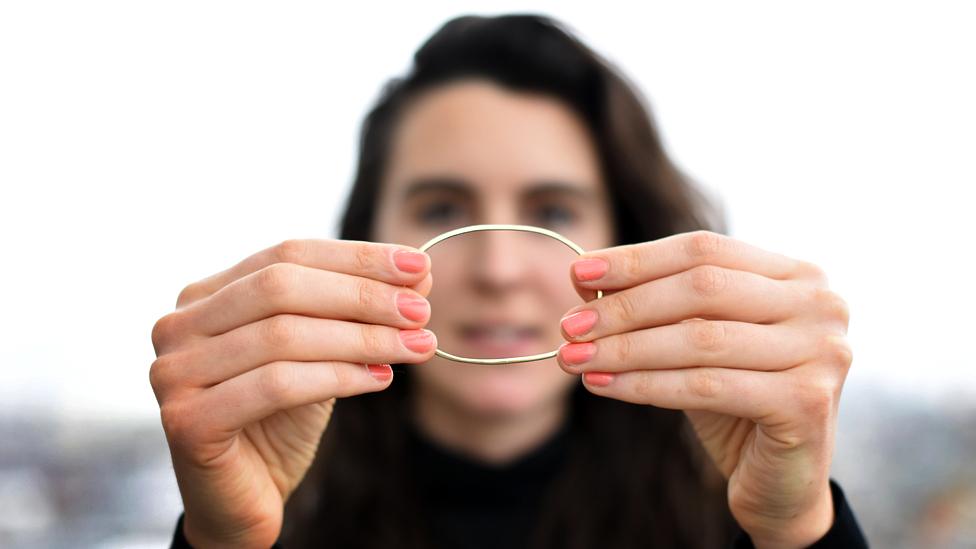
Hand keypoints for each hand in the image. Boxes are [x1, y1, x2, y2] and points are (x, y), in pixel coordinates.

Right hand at [150, 239, 435, 548]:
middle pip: (281, 287)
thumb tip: (419, 271)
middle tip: (420, 311)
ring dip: (362, 338)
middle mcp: (178, 325)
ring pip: (283, 335)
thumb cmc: (282, 420)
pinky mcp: (187, 420)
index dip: (355, 257)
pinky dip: (338, 378)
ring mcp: (173, 372)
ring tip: (417, 347)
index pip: (286, 255)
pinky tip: (380, 379)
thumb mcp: (326, 352)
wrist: (246, 500)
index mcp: (206, 296)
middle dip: (362, 295)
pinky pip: (277, 385)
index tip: (418, 267)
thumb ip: (359, 310)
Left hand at [556, 231, 850, 548]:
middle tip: (569, 325)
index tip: (578, 272)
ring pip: (699, 339)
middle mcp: (822, 304)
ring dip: (626, 348)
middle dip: (626, 306)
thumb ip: (654, 304)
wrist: (780, 483)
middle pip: (701, 288)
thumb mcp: (693, 342)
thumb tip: (582, 274)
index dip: (638, 259)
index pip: (705, 249)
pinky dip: (645, 385)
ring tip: (574, 358)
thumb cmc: (734, 402)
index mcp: (799, 275)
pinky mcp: (807, 401)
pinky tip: (604, 385)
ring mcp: (822, 351)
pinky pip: (705, 386)